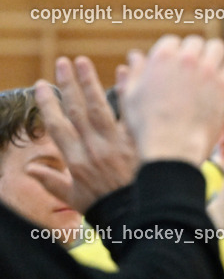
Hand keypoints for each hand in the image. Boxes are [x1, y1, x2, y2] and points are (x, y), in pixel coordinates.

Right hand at [33, 57, 137, 210]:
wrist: (138, 217)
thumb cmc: (107, 208)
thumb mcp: (74, 199)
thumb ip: (51, 182)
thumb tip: (29, 171)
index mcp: (75, 161)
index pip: (57, 127)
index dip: (48, 105)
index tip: (41, 86)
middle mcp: (93, 149)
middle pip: (77, 111)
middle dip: (68, 85)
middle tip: (62, 62)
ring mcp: (116, 145)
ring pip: (100, 108)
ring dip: (90, 83)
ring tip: (82, 62)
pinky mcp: (138, 143)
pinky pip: (131, 113)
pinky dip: (127, 92)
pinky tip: (125, 72)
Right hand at [119, 35, 223, 165]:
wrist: (172, 148)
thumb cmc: (147, 126)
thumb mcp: (130, 97)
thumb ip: (134, 73)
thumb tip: (136, 56)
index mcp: (162, 57)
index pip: (173, 41)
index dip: (174, 53)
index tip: (176, 66)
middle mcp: (186, 59)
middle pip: (196, 42)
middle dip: (194, 52)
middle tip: (194, 68)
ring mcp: (207, 71)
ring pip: (217, 48)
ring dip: (213, 57)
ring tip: (209, 70)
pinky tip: (218, 85)